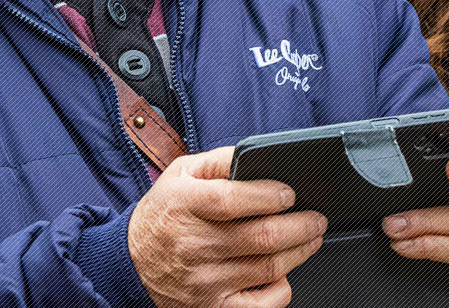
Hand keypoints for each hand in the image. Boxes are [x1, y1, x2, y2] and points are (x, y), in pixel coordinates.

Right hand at [128, 145, 327, 307]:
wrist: (132, 264)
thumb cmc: (163, 215)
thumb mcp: (180, 174)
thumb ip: (219, 161)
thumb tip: (255, 157)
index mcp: (184, 205)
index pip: (231, 200)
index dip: (268, 196)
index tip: (290, 193)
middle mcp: (193, 244)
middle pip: (261, 237)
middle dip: (301, 226)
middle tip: (316, 218)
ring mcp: (204, 280)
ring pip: (268, 268)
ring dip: (300, 251)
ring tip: (310, 238)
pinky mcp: (212, 307)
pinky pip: (259, 305)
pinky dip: (281, 290)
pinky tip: (283, 273)